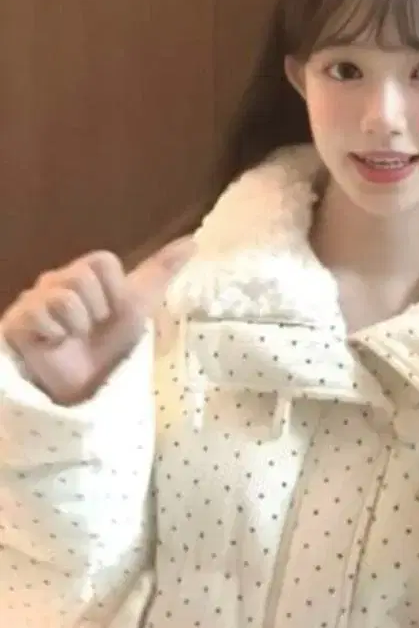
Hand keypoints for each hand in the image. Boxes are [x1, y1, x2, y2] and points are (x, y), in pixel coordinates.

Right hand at [1, 237, 192, 405]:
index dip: (115, 290)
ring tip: (75, 338)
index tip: (114, 312)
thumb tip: (192, 242)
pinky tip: (55, 343)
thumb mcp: (140, 306)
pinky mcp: (17, 320)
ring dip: (78, 325)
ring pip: (64, 297)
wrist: (85, 386)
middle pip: (82, 275)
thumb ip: (161, 272)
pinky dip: (55, 334)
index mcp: (86, 275)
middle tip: (93, 328)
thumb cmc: (113, 345)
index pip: (102, 261)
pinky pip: (40, 314)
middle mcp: (57, 280)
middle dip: (98, 309)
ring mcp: (34, 299)